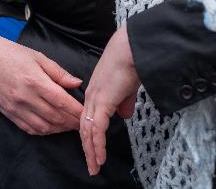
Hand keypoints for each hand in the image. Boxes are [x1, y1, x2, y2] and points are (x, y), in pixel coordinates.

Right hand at [0, 30, 83, 135]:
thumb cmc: (11, 54)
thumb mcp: (37, 57)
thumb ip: (58, 73)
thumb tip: (77, 83)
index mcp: (35, 81)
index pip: (62, 102)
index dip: (77, 111)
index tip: (89, 113)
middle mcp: (25, 97)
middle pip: (55, 117)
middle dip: (72, 122)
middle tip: (85, 123)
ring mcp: (16, 108)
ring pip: (44, 127)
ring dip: (60, 129)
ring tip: (71, 126)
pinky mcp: (9, 114)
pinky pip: (30, 129)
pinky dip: (44, 131)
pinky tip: (53, 128)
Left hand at [80, 25, 140, 175]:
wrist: (132, 49)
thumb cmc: (131, 62)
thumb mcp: (127, 87)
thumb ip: (123, 102)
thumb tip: (124, 116)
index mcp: (95, 92)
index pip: (88, 118)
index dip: (90, 135)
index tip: (93, 150)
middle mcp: (91, 96)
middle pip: (84, 127)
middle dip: (88, 148)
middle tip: (91, 165)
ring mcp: (95, 99)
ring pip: (88, 131)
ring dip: (91, 151)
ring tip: (95, 167)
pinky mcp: (102, 102)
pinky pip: (97, 129)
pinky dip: (97, 145)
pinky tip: (100, 157)